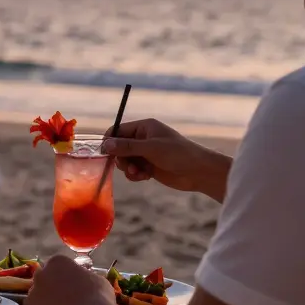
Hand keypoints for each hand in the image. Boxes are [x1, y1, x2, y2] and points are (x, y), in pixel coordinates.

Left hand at [27, 255, 115, 304]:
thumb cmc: (97, 295)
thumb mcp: (95, 278)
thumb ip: (83, 276)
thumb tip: (83, 280)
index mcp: (56, 262)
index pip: (55, 266)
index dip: (63, 277)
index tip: (70, 285)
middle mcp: (40, 274)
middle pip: (43, 279)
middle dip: (50, 287)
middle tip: (63, 299)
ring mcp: (34, 293)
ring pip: (36, 297)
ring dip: (44, 302)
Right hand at [103, 119, 230, 201]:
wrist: (199, 172)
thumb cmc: (178, 154)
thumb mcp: (151, 148)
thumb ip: (128, 146)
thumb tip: (106, 144)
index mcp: (144, 127)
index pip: (118, 131)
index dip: (110, 141)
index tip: (105, 153)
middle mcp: (143, 138)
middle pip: (119, 147)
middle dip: (121, 158)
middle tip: (128, 166)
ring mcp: (146, 153)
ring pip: (125, 160)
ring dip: (128, 168)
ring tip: (139, 173)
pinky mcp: (149, 166)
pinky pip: (133, 170)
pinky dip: (135, 175)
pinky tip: (145, 177)